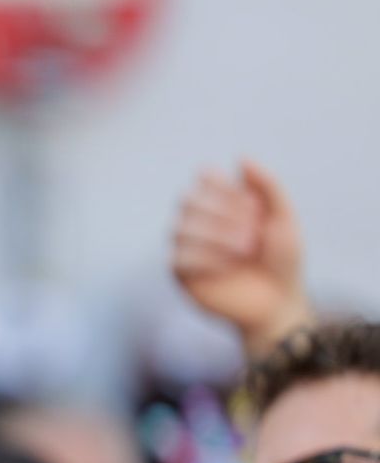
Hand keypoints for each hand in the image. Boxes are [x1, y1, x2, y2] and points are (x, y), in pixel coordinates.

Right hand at [171, 160, 313, 359]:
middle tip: (253, 233)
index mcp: (222, 204)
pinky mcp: (181, 275)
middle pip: (187, 200)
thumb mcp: (284, 219)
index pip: (204, 179)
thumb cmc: (282, 262)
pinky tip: (227, 267)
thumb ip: (268, 186)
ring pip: (180, 228)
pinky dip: (205, 258)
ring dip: (216, 235)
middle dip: (221, 212)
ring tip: (245, 249)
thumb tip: (239, 159)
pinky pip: (177, 257)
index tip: (253, 206)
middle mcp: (200, 222)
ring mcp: (188, 248)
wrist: (278, 303)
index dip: (224, 188)